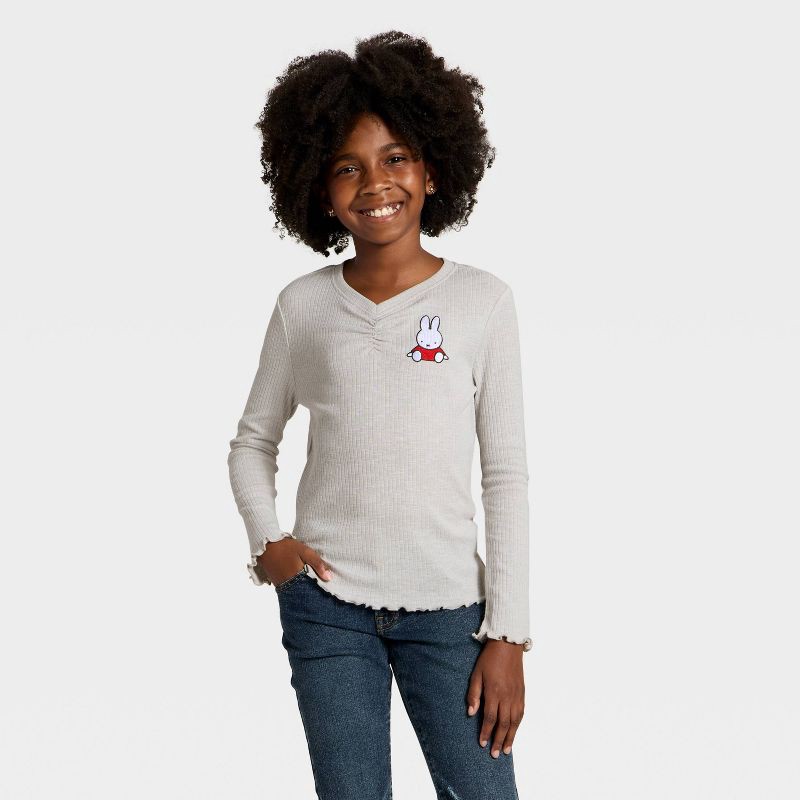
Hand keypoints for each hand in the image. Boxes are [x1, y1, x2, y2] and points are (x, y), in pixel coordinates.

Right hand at [257, 537, 333, 584]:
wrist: (265, 544)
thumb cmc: (286, 547)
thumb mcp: (304, 551)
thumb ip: (317, 563)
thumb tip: (329, 578)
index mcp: (296, 578)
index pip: (311, 590)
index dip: (319, 588)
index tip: (326, 587)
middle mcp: (288, 585)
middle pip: (304, 592)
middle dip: (311, 589)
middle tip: (319, 584)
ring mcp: (280, 585)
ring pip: (296, 590)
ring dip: (302, 586)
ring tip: (309, 580)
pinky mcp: (275, 582)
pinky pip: (288, 586)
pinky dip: (294, 583)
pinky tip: (298, 577)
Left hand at [466, 639, 524, 757]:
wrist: (508, 645)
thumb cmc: (489, 659)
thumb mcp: (476, 674)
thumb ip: (473, 694)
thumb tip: (471, 713)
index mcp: (494, 692)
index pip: (490, 718)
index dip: (486, 732)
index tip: (482, 743)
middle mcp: (507, 696)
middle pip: (503, 724)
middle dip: (499, 740)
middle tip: (495, 754)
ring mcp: (516, 695)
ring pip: (514, 722)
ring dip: (510, 737)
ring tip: (507, 750)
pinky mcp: (522, 693)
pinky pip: (521, 714)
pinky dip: (517, 726)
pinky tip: (514, 732)